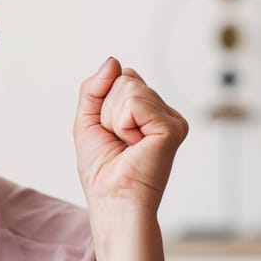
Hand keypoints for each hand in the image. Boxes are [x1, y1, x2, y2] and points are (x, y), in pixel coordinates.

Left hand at [73, 57, 189, 211]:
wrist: (112, 199)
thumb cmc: (102, 170)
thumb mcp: (87, 120)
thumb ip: (94, 88)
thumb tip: (112, 61)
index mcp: (148, 111)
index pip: (122, 76)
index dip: (103, 101)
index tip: (109, 131)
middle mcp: (164, 112)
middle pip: (124, 79)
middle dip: (106, 111)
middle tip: (117, 141)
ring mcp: (172, 119)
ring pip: (128, 88)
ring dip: (113, 119)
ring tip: (125, 144)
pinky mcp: (173, 127)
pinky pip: (134, 102)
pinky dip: (122, 124)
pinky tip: (134, 145)